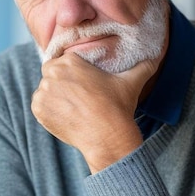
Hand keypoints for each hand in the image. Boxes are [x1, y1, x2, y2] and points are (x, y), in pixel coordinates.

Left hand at [31, 53, 158, 172]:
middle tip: (77, 97)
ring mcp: (43, 92)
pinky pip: (39, 105)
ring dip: (54, 96)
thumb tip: (156, 58)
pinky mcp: (38, 109)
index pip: (62, 61)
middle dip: (61, 82)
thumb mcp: (132, 81)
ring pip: (44, 89)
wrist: (106, 137)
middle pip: (51, 73)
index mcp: (70, 60)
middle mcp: (52, 73)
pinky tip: (66, 116)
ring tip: (73, 108)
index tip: (81, 86)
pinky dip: (48, 110)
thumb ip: (143, 66)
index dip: (72, 73)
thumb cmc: (118, 107)